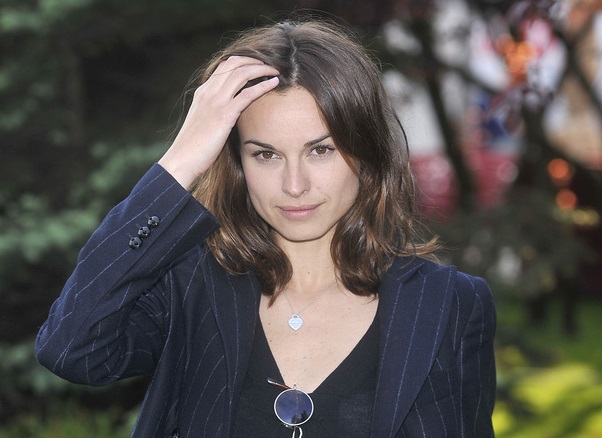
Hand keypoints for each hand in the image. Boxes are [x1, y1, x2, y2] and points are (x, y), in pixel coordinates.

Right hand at [158, 56, 279, 187]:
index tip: (259, 63)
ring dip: (262, 69)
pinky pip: (247, 94)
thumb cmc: (194, 146)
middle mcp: (209, 91)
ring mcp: (216, 101)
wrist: (182, 158)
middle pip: (235, 64)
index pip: (225, 65)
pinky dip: (263, 85)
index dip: (244, 60)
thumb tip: (231, 111)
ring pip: (242, 74)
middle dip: (255, 60)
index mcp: (203, 91)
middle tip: (271, 63)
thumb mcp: (203, 121)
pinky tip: (274, 82)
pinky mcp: (224, 114)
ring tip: (276, 70)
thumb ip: (215, 110)